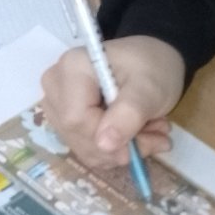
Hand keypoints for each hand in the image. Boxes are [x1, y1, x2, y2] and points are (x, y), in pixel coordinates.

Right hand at [41, 36, 185, 169]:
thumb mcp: (149, 88)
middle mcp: (56, 86)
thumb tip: (104, 145)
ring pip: (82, 147)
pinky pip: (86, 150)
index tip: (146, 140)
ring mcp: (58, 105)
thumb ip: (129, 113)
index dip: (107, 139)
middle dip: (120, 147)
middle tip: (158, 136)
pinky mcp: (65, 122)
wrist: (152, 62)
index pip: (76, 118)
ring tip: (151, 132)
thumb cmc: (152, 67)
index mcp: (72, 68)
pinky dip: (114, 151)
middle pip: (76, 134)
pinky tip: (135, 136)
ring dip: (121, 150)